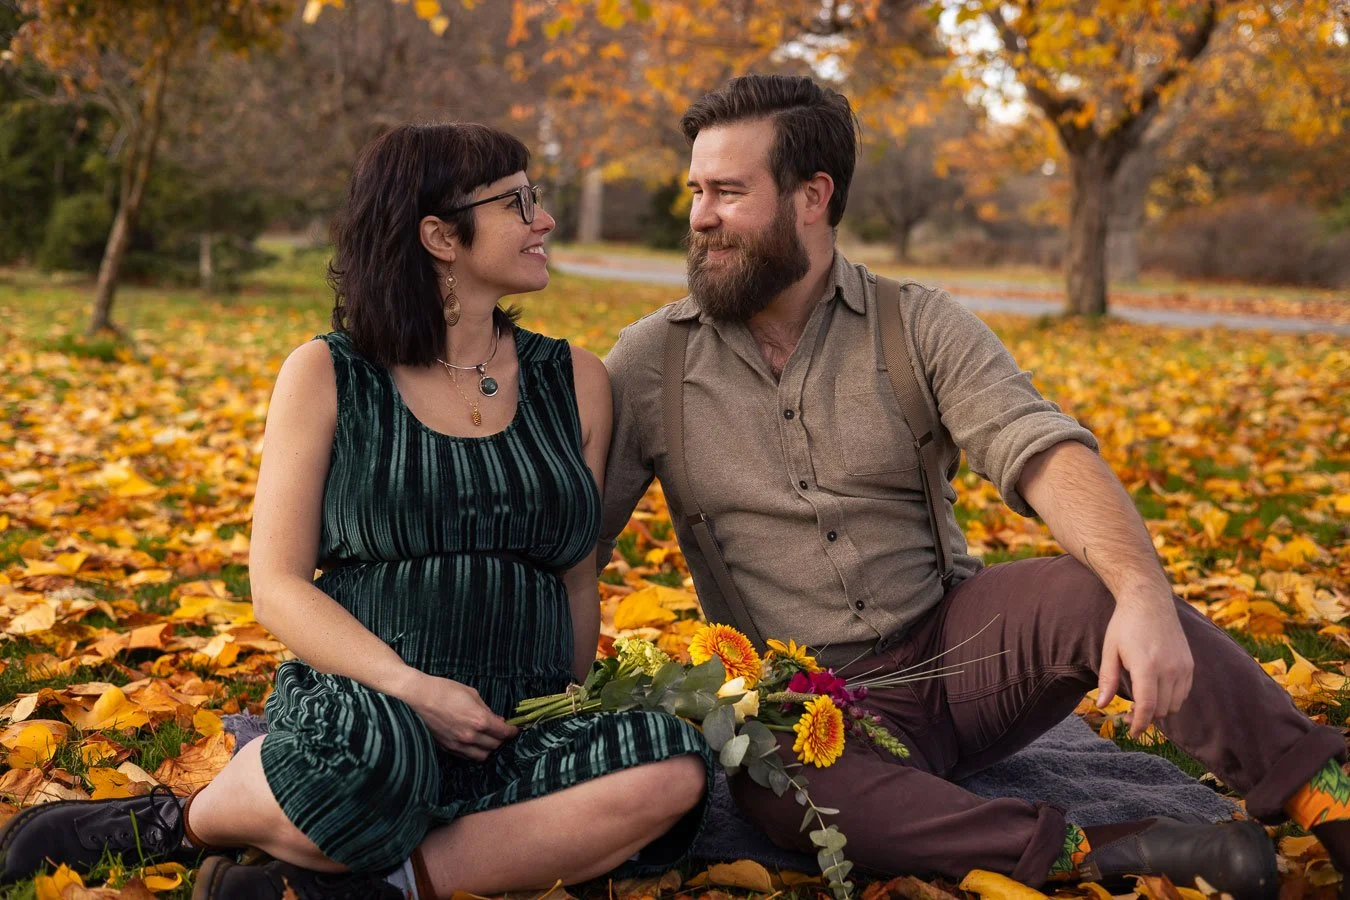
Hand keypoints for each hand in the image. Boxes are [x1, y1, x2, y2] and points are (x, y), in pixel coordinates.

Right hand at [403, 672, 518, 760]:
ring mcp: (458, 744)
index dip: (512, 731)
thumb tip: (497, 720)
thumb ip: (486, 709)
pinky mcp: (447, 748)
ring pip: (481, 756)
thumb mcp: (472, 694)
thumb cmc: (445, 690)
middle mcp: (470, 736)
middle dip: (501, 739)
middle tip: (501, 732)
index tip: (515, 729)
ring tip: (488, 740)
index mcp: (479, 720)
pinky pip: (466, 756)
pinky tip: (474, 743)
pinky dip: (474, 752)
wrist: (418, 697)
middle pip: (495, 746)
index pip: (503, 733)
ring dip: (488, 749)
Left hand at [1096, 598, 1193, 738]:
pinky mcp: (1189, 664)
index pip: (1148, 706)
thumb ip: (1107, 679)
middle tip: (1130, 715)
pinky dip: (1172, 698)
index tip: (1132, 732)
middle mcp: (1170, 668)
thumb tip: (1103, 705)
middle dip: (1147, 717)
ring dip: (1160, 709)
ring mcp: (1183, 666)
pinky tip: (1156, 691)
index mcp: (1147, 666)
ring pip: (1175, 704)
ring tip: (1142, 703)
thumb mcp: (1110, 650)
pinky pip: (1184, 693)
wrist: (1149, 600)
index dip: (1140, 724)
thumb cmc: (1124, 625)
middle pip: (1162, 709)